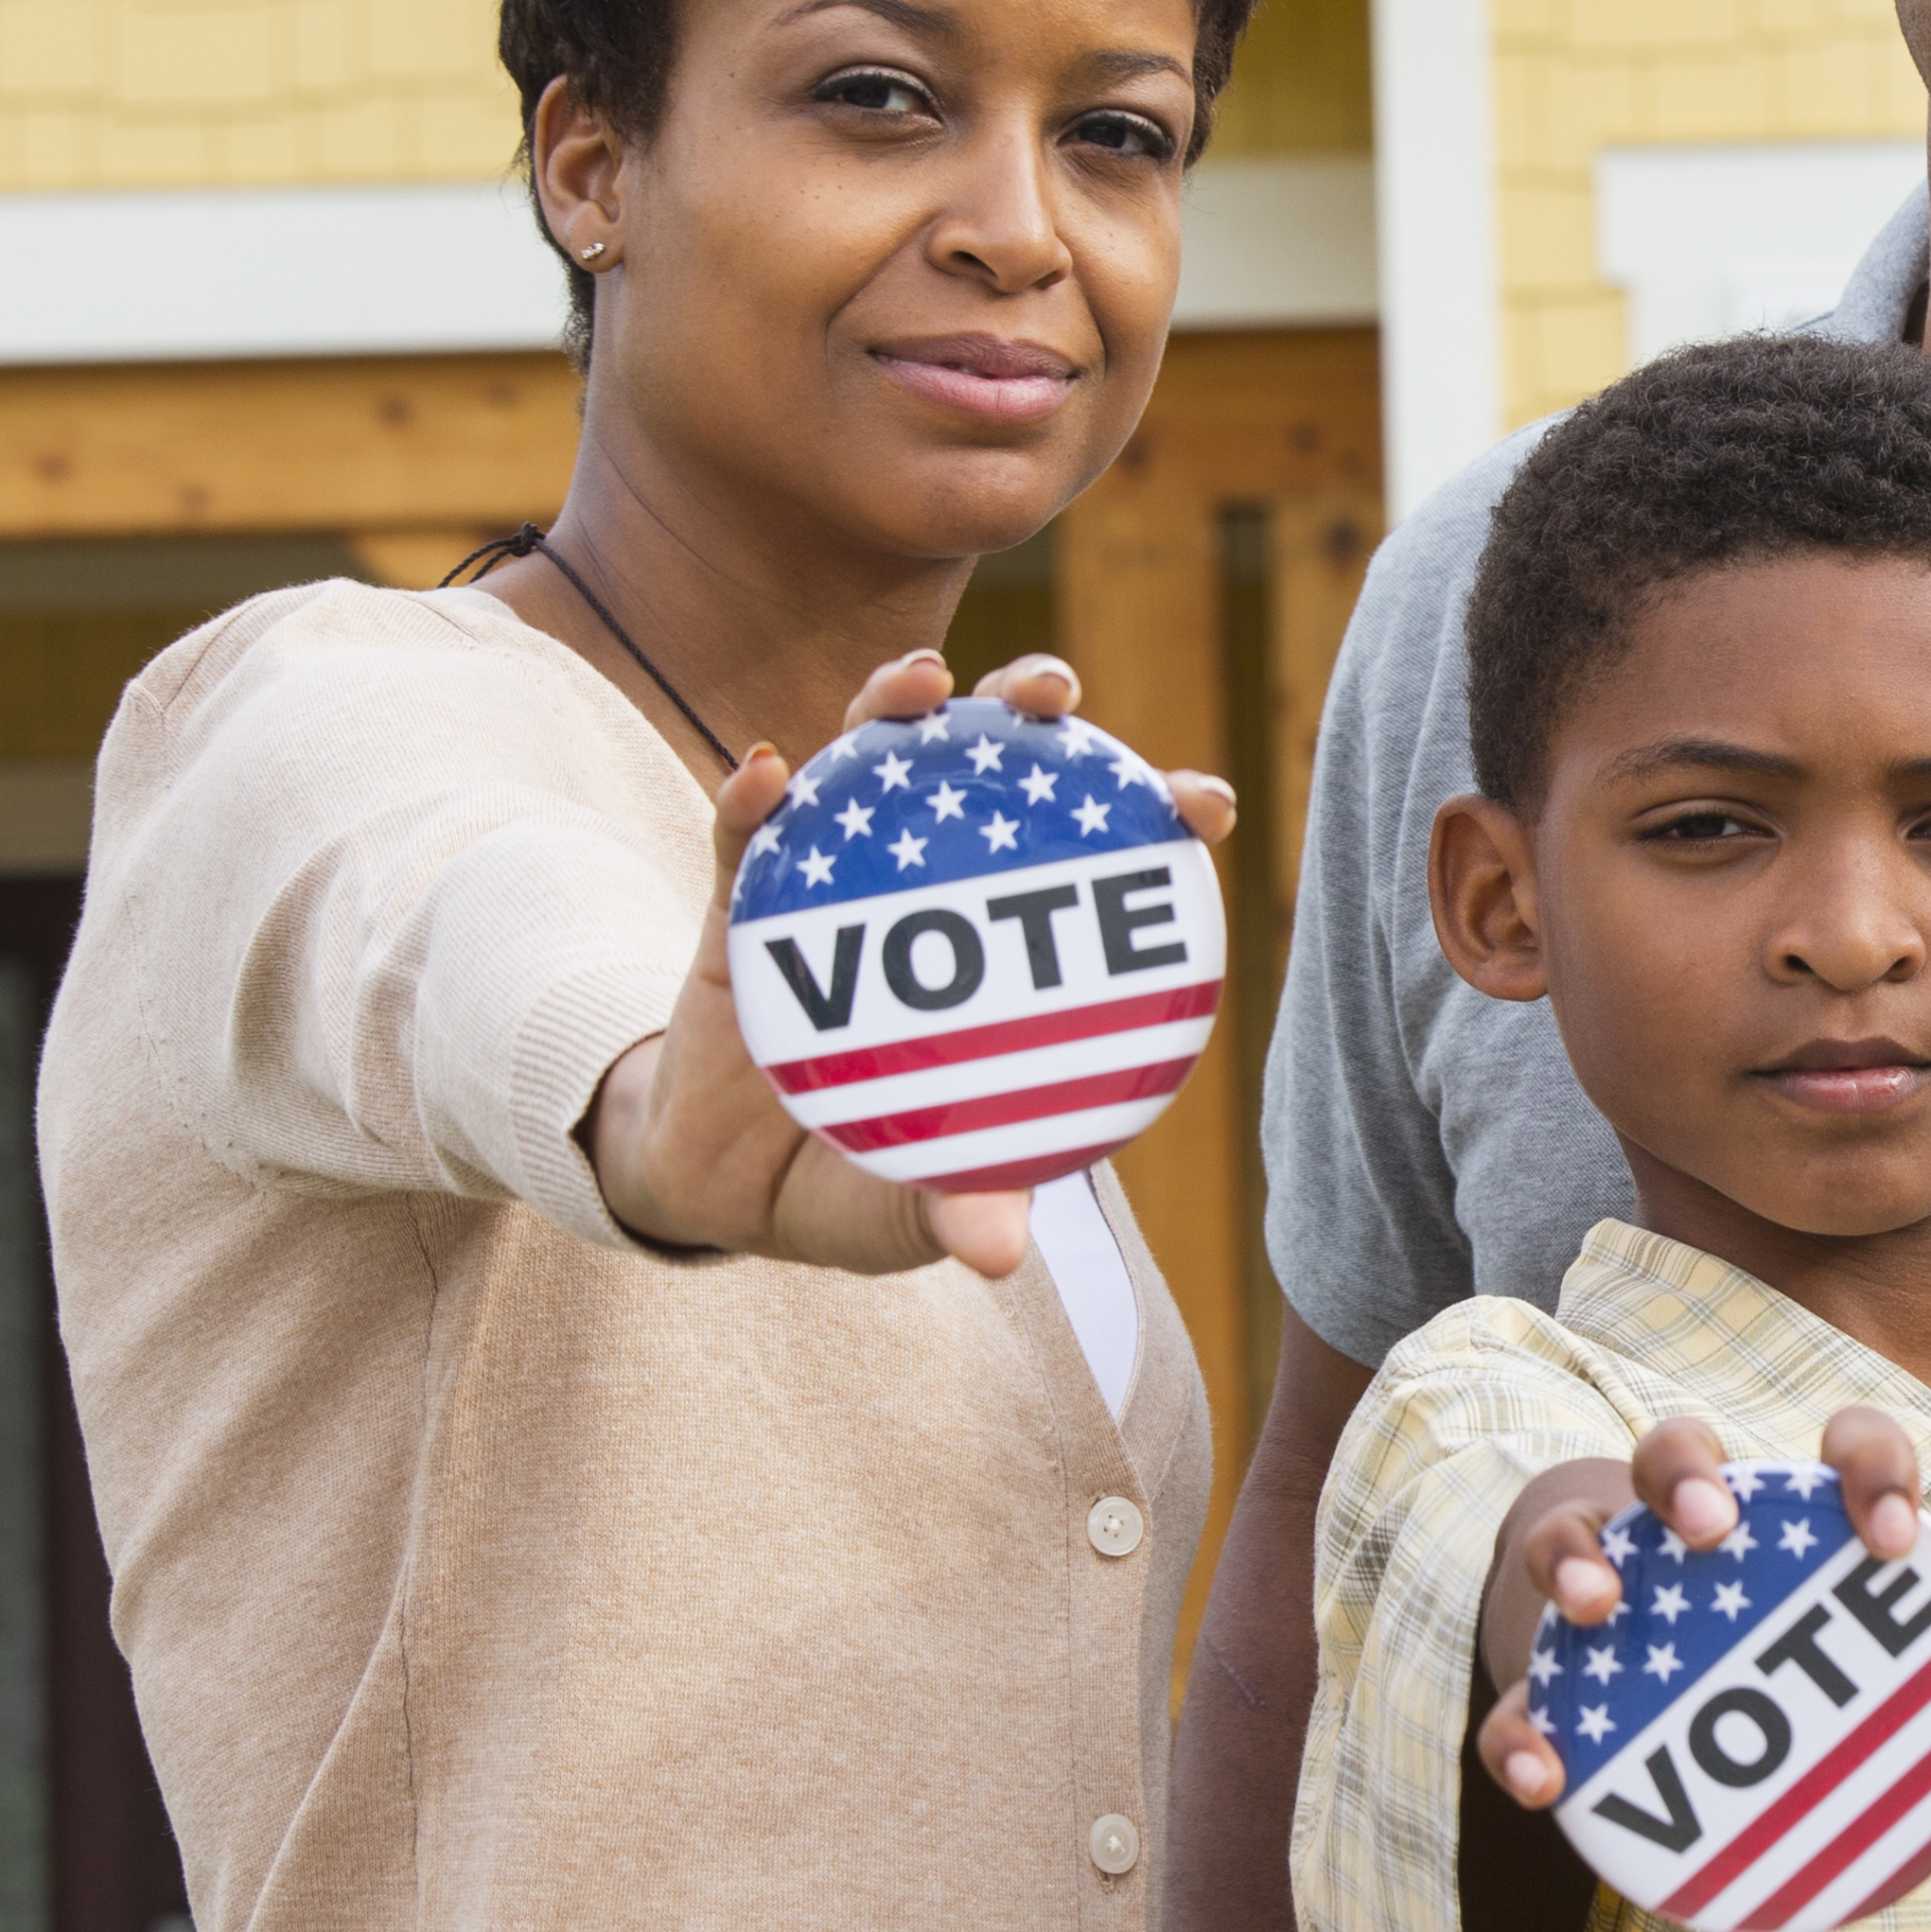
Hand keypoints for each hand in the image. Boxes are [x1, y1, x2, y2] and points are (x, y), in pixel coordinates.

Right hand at [578, 649, 1238, 1279]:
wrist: (725, 1182)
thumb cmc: (858, 1178)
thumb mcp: (909, 1205)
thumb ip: (953, 1204)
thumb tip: (997, 1249)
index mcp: (1007, 952)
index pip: (1099, 860)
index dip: (1158, 816)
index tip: (1205, 805)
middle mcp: (932, 888)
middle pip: (994, 767)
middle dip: (1030, 702)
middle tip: (1055, 689)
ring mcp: (838, 878)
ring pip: (874, 766)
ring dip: (894, 707)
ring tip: (920, 683)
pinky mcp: (743, 896)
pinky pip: (747, 834)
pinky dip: (757, 796)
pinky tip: (771, 771)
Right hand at [1472, 1411, 1930, 1849]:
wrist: (1677, 1736)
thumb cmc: (1809, 1711)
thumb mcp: (1891, 1739)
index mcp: (1798, 1525)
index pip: (1847, 1446)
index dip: (1871, 1463)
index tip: (1893, 1538)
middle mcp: (1691, 1530)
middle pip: (1677, 1450)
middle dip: (1690, 1471)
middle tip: (1713, 1527)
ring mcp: (1606, 1584)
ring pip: (1576, 1528)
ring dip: (1579, 1552)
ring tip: (1600, 1603)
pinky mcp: (1544, 1670)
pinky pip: (1518, 1686)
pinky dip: (1522, 1724)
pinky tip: (1545, 1775)